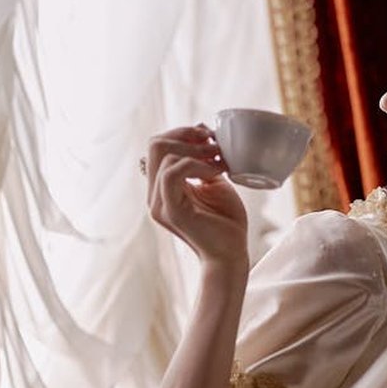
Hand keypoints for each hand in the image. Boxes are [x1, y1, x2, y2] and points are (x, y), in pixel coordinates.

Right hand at [145, 124, 247, 264]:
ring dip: (196, 150)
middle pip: (155, 144)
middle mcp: (155, 194)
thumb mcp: (215, 184)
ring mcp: (159, 203)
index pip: (158, 145)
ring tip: (220, 157)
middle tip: (214, 141)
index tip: (210, 135)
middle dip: (186, 134)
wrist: (231, 255)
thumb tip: (201, 134)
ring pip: (162, 155)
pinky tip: (216, 171)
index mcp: (163, 186)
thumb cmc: (226, 222)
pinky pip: (172, 174)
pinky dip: (197, 165)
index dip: (183, 133)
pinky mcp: (170, 211)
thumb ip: (203, 163)